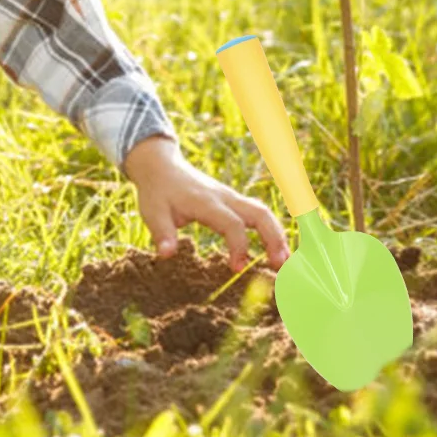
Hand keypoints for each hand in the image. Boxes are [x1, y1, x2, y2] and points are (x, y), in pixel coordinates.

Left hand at [122, 135, 289, 272]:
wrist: (162, 167)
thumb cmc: (158, 192)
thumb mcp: (152, 213)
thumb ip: (162, 233)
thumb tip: (166, 255)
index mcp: (207, 203)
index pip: (232, 224)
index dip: (238, 246)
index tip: (237, 269)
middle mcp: (225, 198)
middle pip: (259, 214)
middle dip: (273, 238)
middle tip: (280, 265)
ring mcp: (232, 198)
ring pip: (263, 212)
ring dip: (276, 235)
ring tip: (284, 261)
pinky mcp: (233, 201)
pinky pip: (258, 213)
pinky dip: (270, 230)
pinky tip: (275, 248)